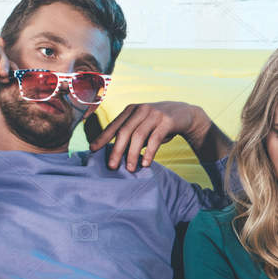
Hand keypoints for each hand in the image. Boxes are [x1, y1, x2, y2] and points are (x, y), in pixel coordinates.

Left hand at [89, 100, 208, 170]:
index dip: (103, 137)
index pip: (114, 125)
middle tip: (112, 166)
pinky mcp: (167, 121)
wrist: (184, 114)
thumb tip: (115, 154)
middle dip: (117, 150)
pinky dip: (150, 152)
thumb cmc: (158, 123)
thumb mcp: (142, 125)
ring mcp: (154, 114)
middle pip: (124, 131)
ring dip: (133, 154)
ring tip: (130, 169)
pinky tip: (146, 163)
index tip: (92, 150)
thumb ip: (130, 134)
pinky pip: (156, 138)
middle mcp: (140, 109)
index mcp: (130, 110)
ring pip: (139, 135)